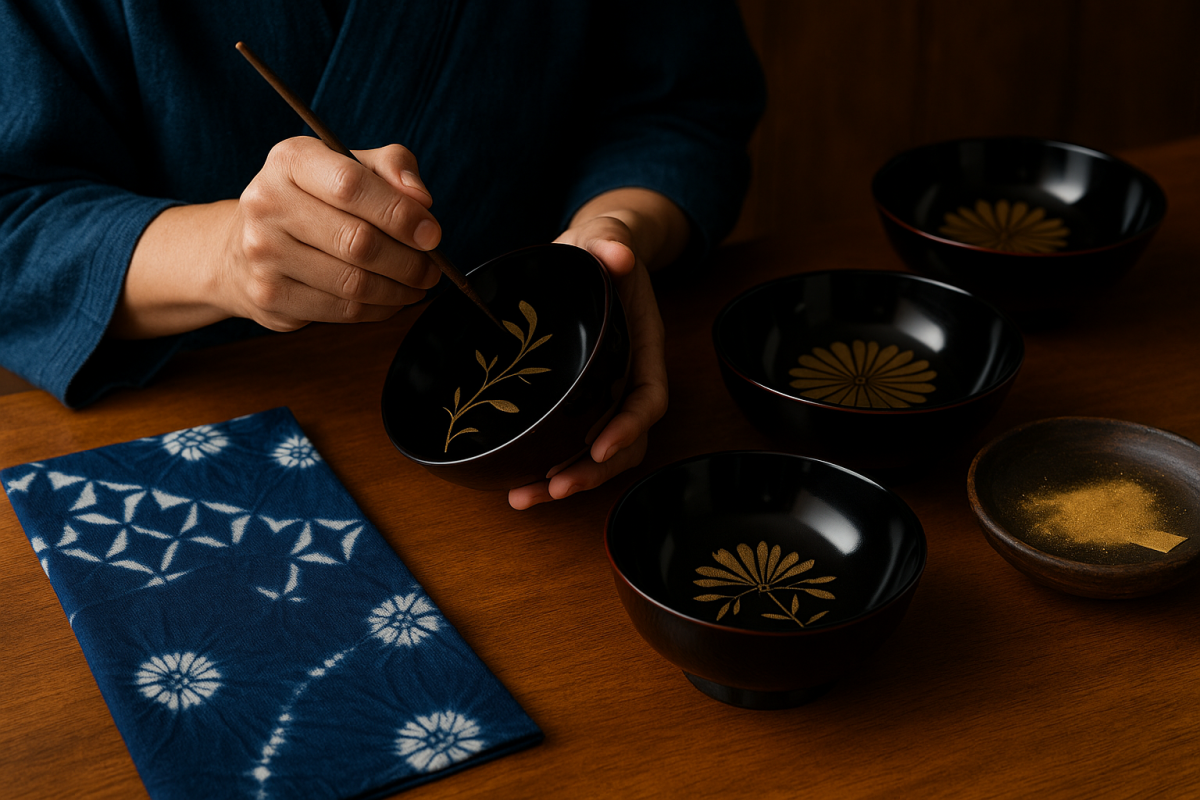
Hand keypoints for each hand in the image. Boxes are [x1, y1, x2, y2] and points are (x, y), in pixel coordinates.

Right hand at [112, 138, 443, 337]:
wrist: (245, 245)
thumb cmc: (314, 200)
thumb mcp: (350, 165)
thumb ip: (392, 167)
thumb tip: (421, 200)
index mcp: (290, 161)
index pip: (351, 186)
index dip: (400, 214)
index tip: (431, 233)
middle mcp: (267, 203)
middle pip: (358, 241)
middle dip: (409, 260)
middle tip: (432, 268)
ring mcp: (263, 253)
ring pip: (353, 282)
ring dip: (399, 290)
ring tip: (417, 284)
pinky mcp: (269, 296)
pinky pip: (342, 310)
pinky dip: (379, 309)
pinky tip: (391, 299)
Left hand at [507, 188, 686, 509]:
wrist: (591, 255)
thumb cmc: (602, 249)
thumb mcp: (607, 239)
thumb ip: (612, 242)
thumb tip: (617, 254)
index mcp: (642, 345)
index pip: (648, 397)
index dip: (629, 426)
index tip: (602, 447)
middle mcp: (626, 378)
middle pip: (624, 442)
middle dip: (592, 471)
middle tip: (555, 486)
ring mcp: (601, 393)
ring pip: (598, 453)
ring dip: (566, 481)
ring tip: (524, 496)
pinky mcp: (575, 400)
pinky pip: (570, 442)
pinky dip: (547, 466)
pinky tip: (517, 483)